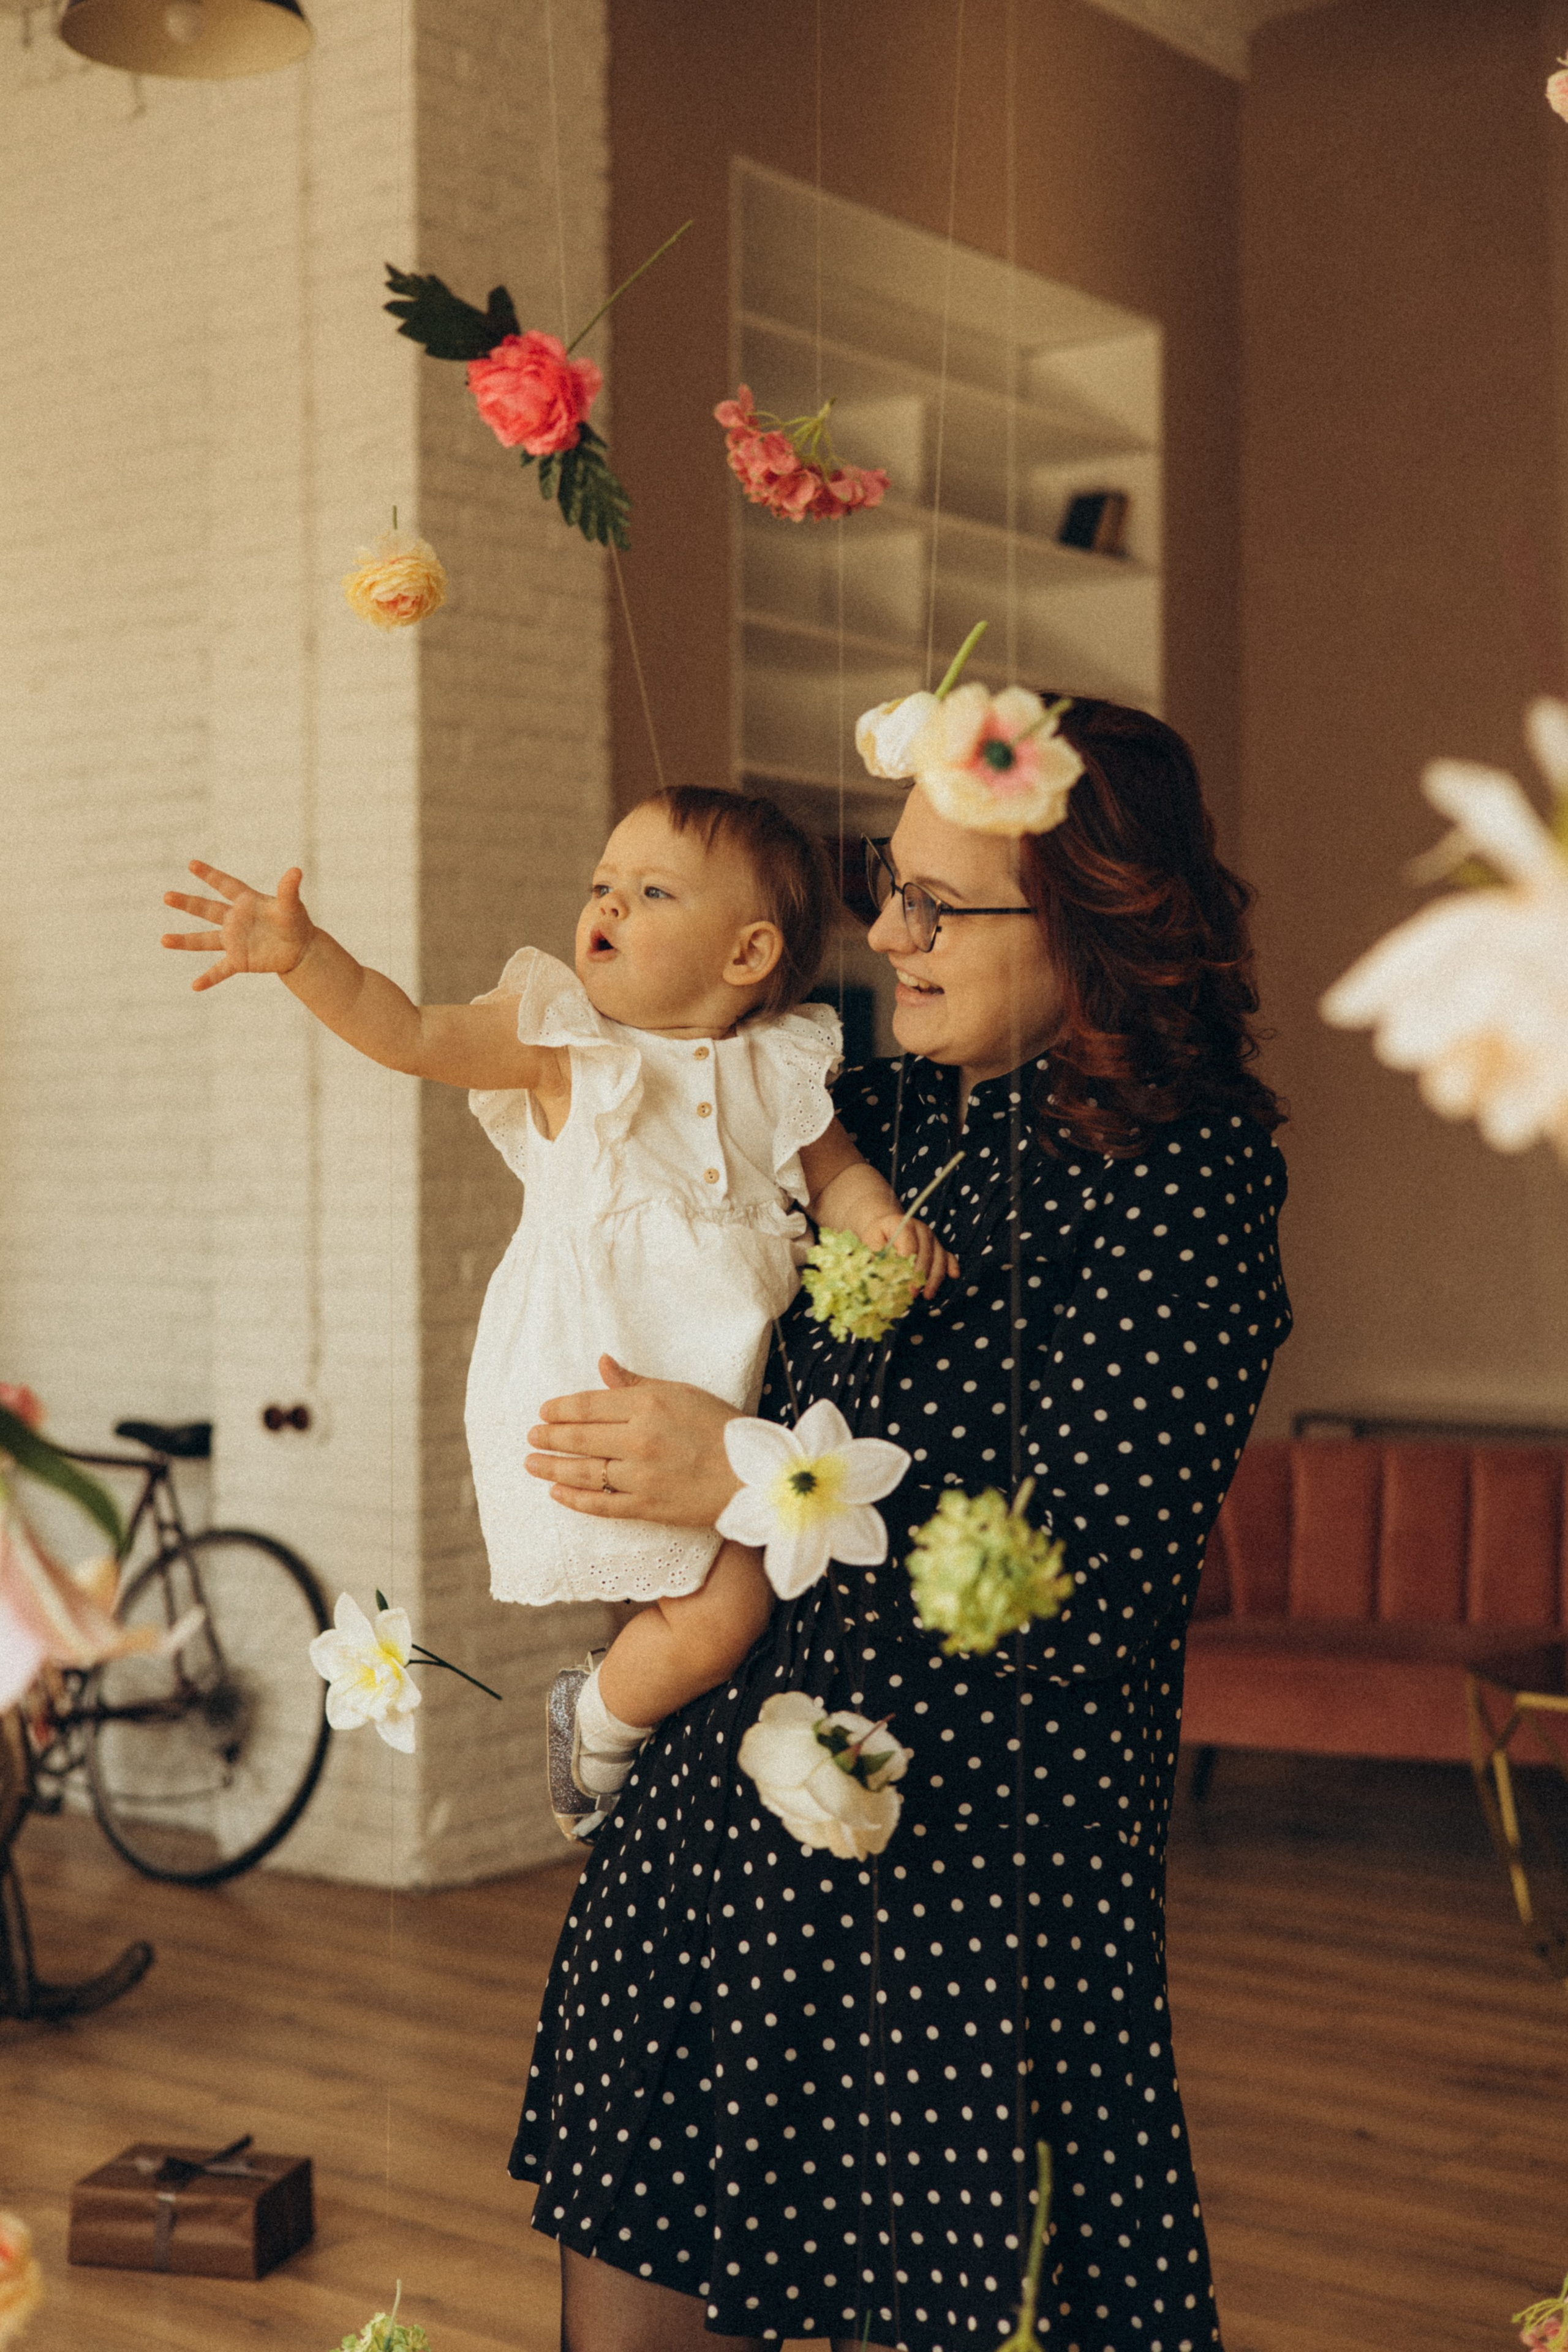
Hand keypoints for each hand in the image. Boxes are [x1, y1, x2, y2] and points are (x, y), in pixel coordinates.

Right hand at [162, 860, 314, 992]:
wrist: (300, 949)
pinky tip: (195, 986)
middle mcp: (235, 919)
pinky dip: (209, 978)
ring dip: (185, 941)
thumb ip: (289, 890)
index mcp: (246, 902)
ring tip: (163, 940)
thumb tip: (296, 871)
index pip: (225, 885)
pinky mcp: (239, 960)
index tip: (192, 864)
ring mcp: (234, 941)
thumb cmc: (295, 922)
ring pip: (205, 940)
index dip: (210, 875)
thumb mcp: (292, 906)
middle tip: (166, 896)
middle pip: (207, 909)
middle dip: (188, 903)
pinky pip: (220, 970)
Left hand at [524, 1355, 741, 1525]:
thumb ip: (637, 1383)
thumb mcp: (682, 1393)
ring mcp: (640, 1476)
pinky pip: (601, 1504)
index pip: (589, 1405)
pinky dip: (575, 1499)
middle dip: (549, 1437)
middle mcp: (639, 1439)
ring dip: (552, 1468)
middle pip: (580, 1438)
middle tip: (531, 1437)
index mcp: (648, 1405)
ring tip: (531, 1464)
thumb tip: (603, 1364)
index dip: (561, 1409)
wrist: (754, 1475)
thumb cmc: (722, 1427)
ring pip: (584, 1472)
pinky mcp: (646, 1506)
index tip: (544, 1411)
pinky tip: (557, 1493)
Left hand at [859, 1212, 958, 1299]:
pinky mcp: (938, 1245)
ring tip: (928, 1295)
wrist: (886, 1226)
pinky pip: (948, 1255)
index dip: (907, 1266)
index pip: (908, 1245)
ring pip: (939, 1257)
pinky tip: (953, 1276)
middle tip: (913, 1294)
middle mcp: (920, 1229)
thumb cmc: (877, 1237)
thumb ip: (874, 1255)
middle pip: (926, 1253)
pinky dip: (952, 1265)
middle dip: (920, 1276)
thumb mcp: (870, 1241)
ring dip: (935, 1278)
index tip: (904, 1284)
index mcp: (901, 1224)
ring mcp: (931, 1237)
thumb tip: (878, 1274)